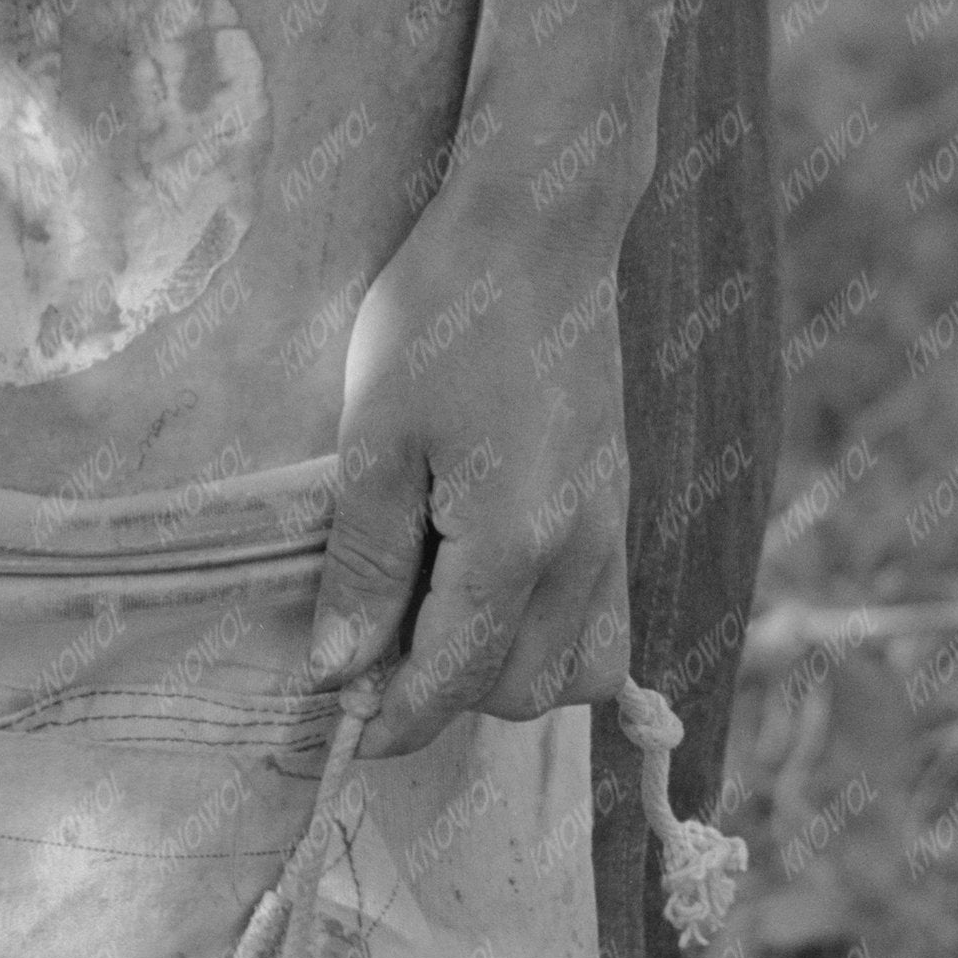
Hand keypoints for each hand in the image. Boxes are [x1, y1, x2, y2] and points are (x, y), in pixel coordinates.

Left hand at [309, 176, 636, 763]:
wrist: (538, 231)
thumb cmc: (441, 315)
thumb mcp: (374, 437)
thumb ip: (364, 564)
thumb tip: (338, 670)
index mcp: (514, 546)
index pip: (453, 683)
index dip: (390, 720)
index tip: (337, 726)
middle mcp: (581, 555)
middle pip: (522, 694)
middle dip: (446, 694)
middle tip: (374, 644)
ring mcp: (612, 531)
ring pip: (579, 672)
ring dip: (507, 674)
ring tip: (437, 619)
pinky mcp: (620, 505)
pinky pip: (609, 621)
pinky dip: (557, 639)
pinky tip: (494, 596)